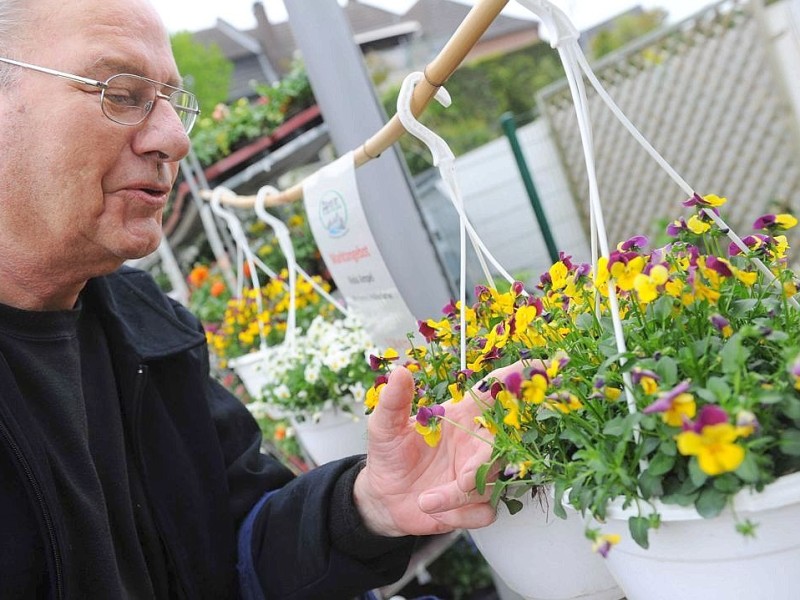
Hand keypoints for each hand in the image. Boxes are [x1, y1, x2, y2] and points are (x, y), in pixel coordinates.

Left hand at [353, 363, 522, 536]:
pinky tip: (435, 511)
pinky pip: (484, 511)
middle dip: (486, 463)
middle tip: (462, 478)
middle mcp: (476, 443)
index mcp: (461, 416)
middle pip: (503, 446)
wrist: (383, 497)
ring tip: (425, 500)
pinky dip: (459, 515)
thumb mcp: (385, 426)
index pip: (493, 393)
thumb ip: (394, 401)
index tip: (535, 367)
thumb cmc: (389, 454)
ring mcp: (478, 474)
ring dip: (458, 496)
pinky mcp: (476, 503)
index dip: (515, 379)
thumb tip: (399, 372)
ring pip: (491, 483)